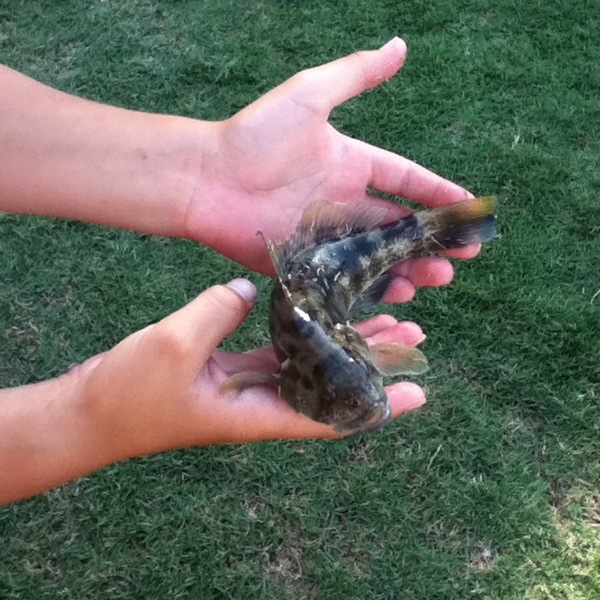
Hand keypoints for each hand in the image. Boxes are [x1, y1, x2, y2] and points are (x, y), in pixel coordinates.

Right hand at [77, 279, 425, 459]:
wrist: (90, 411)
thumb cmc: (130, 394)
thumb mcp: (175, 344)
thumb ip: (220, 310)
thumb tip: (254, 288)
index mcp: (257, 414)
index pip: (331, 415)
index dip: (376, 406)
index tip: (418, 393)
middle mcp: (261, 403)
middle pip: (331, 385)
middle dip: (373, 363)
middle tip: (414, 335)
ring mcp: (246, 385)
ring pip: (310, 363)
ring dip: (345, 343)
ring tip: (386, 317)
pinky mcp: (229, 367)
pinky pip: (278, 349)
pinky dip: (302, 331)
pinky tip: (319, 308)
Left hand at [186, 38, 478, 303]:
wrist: (207, 179)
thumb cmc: (255, 136)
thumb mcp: (310, 95)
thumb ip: (355, 74)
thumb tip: (400, 45)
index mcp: (351, 164)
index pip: (405, 180)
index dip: (437, 193)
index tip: (468, 207)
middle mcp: (344, 202)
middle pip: (398, 226)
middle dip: (432, 240)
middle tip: (462, 257)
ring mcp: (326, 235)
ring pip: (379, 256)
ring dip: (410, 267)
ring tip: (438, 278)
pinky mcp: (307, 262)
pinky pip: (346, 277)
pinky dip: (372, 287)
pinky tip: (396, 293)